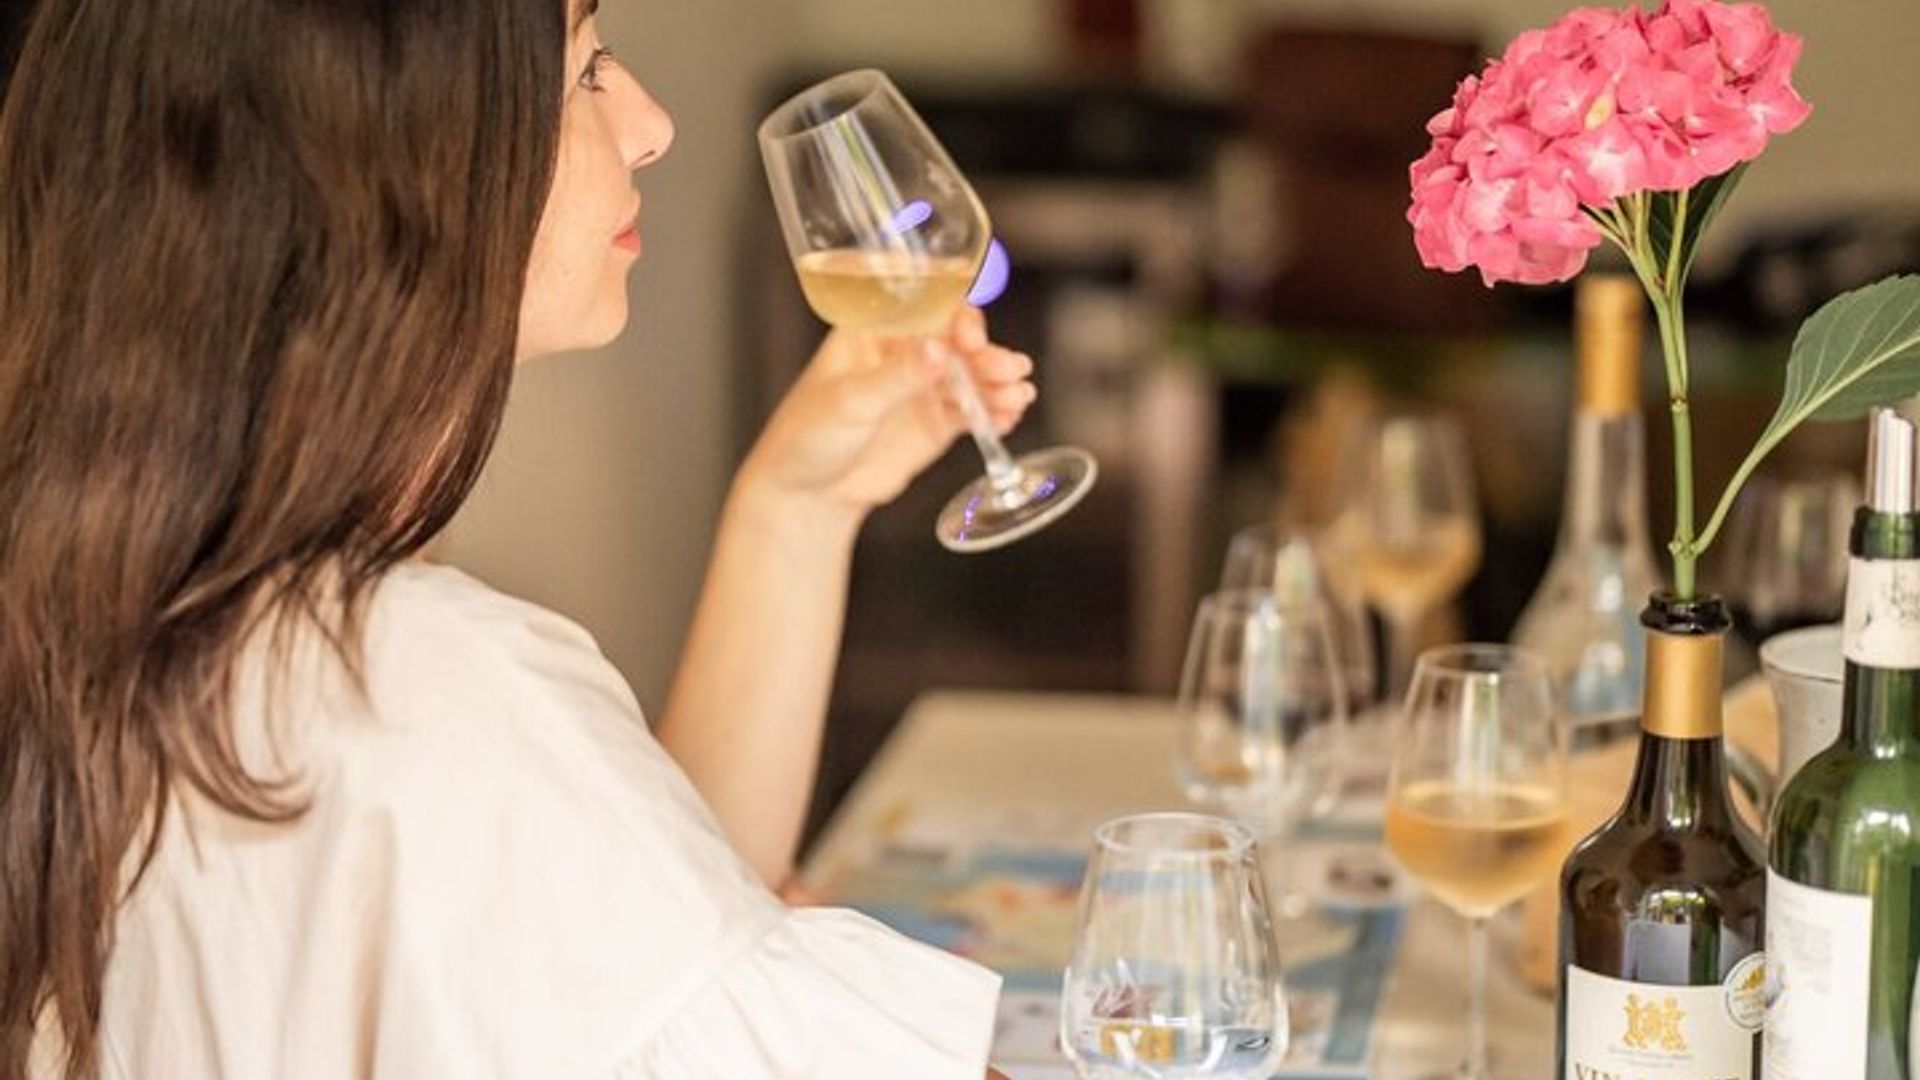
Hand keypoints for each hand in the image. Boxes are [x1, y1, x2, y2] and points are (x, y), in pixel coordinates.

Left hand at [738, 307, 1035, 525]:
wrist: (808, 494)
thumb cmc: (807, 436)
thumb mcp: (850, 403)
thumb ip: (897, 378)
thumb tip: (939, 351)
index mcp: (875, 332)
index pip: (927, 309)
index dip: (957, 319)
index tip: (972, 339)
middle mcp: (905, 354)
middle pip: (959, 342)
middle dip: (988, 355)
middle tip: (1008, 371)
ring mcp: (923, 388)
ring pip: (972, 377)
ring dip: (998, 383)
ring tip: (1018, 395)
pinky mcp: (935, 423)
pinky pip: (973, 412)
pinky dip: (994, 412)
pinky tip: (1009, 416)